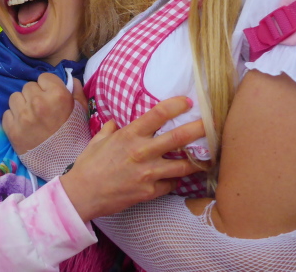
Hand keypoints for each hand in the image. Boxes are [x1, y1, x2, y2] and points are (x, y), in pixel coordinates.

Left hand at [3, 74, 83, 154]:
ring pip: (14, 97)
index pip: (43, 77)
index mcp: (57, 95)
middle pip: (28, 86)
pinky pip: (6, 114)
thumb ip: (76, 91)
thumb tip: (70, 79)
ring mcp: (23, 116)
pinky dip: (13, 118)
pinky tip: (23, 126)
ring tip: (30, 116)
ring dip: (22, 105)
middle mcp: (38, 102)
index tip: (50, 96)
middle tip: (41, 108)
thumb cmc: (75, 134)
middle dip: (34, 95)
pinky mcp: (11, 129)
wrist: (64, 163)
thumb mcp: (82, 110)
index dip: (47, 86)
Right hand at [61, 96, 206, 221]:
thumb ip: (110, 129)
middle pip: (178, 138)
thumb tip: (115, 122)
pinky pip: (170, 184)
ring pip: (182, 166)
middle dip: (198, 129)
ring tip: (207, 158)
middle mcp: (141, 152)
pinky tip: (175, 178)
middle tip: (213, 123)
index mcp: (129, 135)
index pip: (157, 115)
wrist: (82, 194)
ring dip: (196, 161)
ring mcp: (148, 173)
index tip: (187, 101)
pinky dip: (173, 181)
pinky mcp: (149, 192)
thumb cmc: (89, 166)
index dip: (175, 105)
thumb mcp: (98, 141)